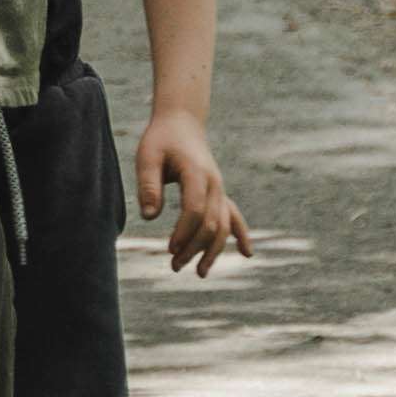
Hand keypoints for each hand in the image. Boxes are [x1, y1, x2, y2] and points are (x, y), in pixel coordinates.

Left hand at [135, 116, 248, 274]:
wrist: (182, 123)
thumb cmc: (161, 140)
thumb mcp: (147, 157)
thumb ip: (148, 185)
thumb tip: (149, 218)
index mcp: (197, 173)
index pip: (195, 209)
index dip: (184, 232)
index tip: (170, 248)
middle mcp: (214, 183)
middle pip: (211, 223)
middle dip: (195, 248)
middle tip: (174, 266)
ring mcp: (220, 189)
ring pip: (224, 225)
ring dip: (213, 250)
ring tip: (199, 273)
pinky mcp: (219, 193)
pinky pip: (234, 216)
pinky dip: (241, 235)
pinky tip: (248, 254)